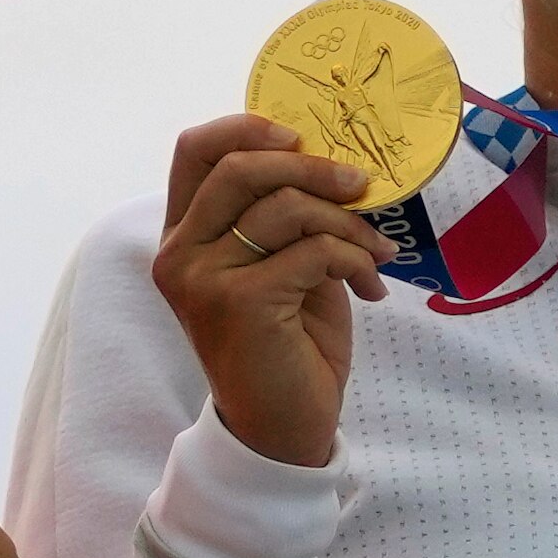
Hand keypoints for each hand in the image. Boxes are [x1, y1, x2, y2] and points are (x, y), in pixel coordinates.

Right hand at [149, 114, 388, 469]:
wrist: (284, 429)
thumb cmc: (288, 346)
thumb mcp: (282, 266)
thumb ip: (284, 216)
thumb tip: (331, 161)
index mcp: (183, 237)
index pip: (194, 151)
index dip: (248, 127)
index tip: (301, 139)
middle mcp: (179, 253)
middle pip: (240, 167)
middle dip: (312, 167)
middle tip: (361, 185)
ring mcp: (203, 278)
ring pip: (286, 207)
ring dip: (347, 222)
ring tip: (377, 250)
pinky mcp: (239, 302)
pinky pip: (314, 251)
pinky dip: (356, 261)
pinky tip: (372, 288)